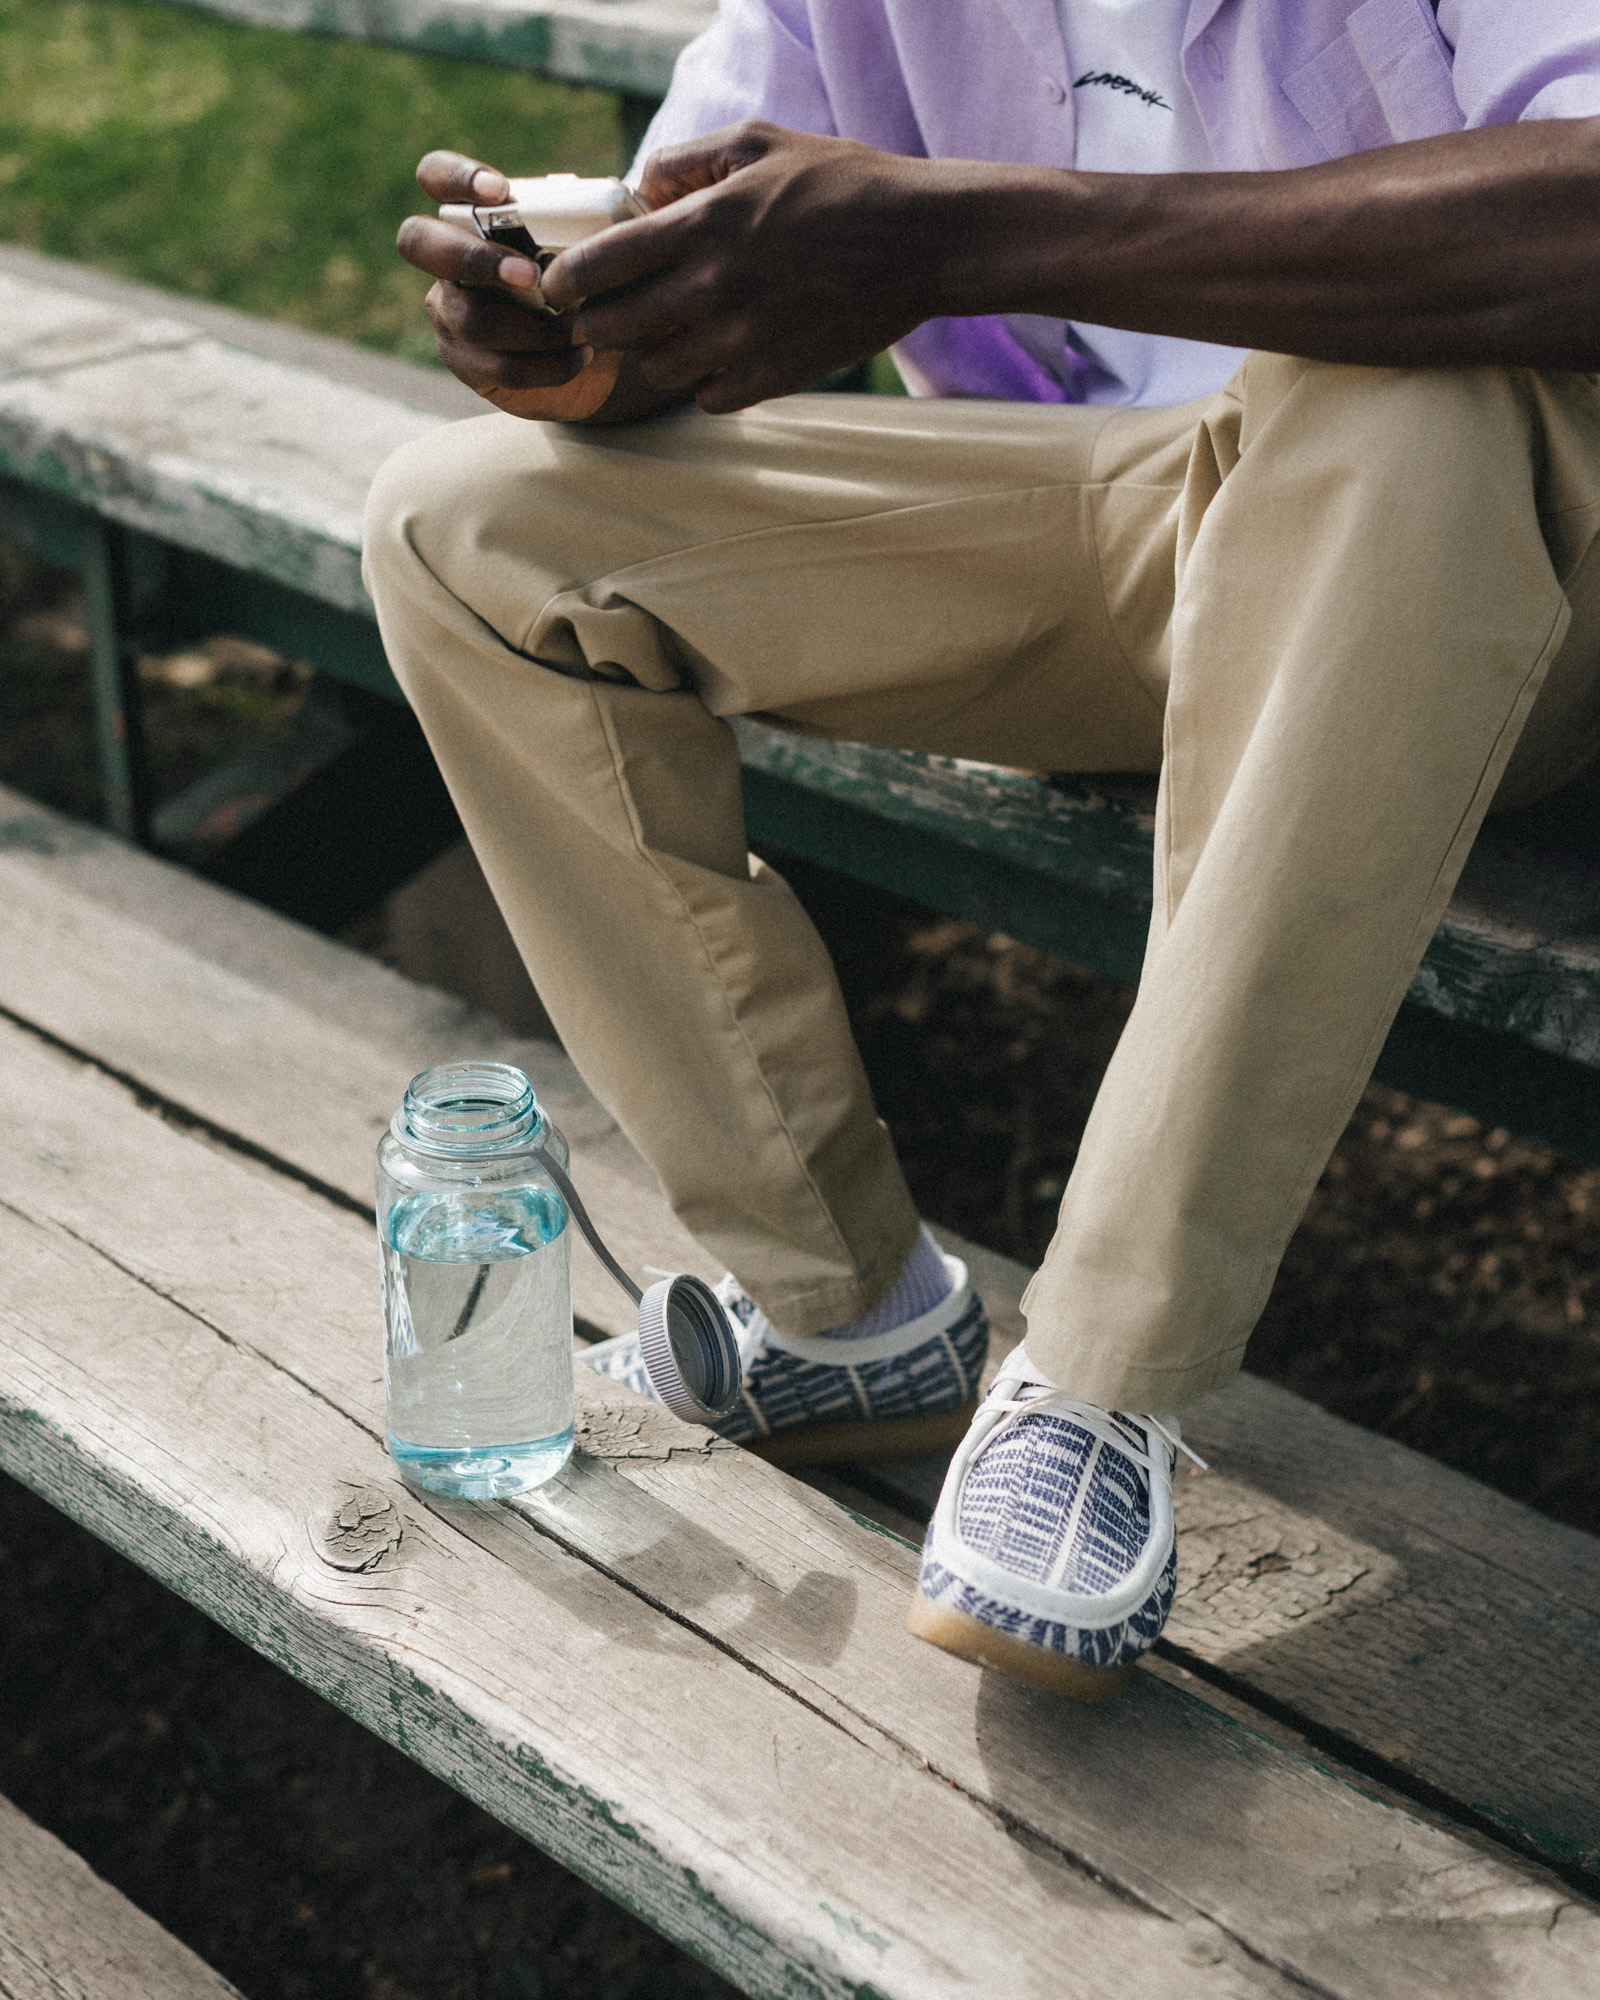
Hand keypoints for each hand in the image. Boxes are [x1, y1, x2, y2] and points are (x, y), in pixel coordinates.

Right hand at [398, 151, 623, 420]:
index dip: (455, 177)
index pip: (435, 174)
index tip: (500, 192)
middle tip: (531, 276)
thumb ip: (611, 219)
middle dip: (475, 259)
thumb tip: (649, 191)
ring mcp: (449, 309)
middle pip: (418, 242)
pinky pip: (495, 365)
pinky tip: (580, 358)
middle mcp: (448, 257)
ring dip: (533, 328)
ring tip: (581, 331)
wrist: (595, 352)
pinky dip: (544, 366)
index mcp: (473, 214)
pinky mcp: (465, 360)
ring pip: (469, 318)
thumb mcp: (604, 248)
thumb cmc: (593, 283)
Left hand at [540, 124, 956, 411]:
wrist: (920, 242)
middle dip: (596, 324)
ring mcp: (743, 340)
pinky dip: (704, 382)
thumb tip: (636, 191)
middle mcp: (713, 289)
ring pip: (656, 370)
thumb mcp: (758, 141)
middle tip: (602, 316)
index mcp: (702, 226)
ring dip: (652, 355)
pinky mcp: (774, 377)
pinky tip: (719, 357)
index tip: (557, 287)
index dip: (563, 282)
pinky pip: (708, 398)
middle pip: (612, 329)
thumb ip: (685, 161)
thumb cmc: (841, 183)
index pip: (597, 266)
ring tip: (669, 333)